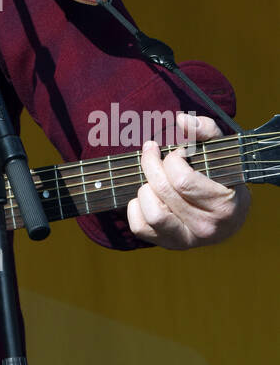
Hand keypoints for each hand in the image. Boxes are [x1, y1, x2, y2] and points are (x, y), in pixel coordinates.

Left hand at [126, 112, 249, 248]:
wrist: (229, 215)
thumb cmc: (222, 178)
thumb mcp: (222, 152)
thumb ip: (206, 130)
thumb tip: (182, 120)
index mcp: (222, 205)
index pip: (182, 179)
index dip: (173, 159)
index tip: (179, 153)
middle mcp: (206, 227)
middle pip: (163, 190)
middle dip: (151, 163)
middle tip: (152, 150)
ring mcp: (186, 240)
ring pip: (152, 212)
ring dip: (145, 188)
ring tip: (153, 178)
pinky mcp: (168, 244)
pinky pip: (139, 227)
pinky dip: (135, 207)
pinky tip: (147, 195)